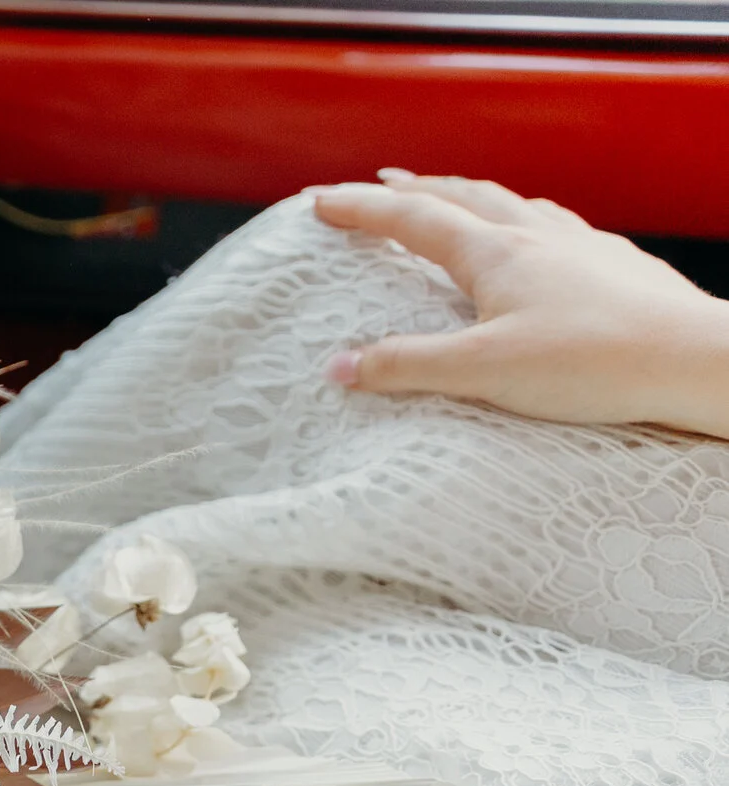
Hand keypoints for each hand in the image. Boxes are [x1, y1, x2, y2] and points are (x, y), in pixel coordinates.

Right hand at [312, 172, 728, 438]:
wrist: (693, 358)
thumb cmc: (593, 362)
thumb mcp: (483, 371)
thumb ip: (408, 366)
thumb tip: (340, 366)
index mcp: (497, 254)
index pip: (413, 220)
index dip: (363, 210)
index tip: (323, 201)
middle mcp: (537, 237)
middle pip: (464, 197)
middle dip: (416, 189)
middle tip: (382, 184)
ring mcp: (581, 246)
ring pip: (513, 205)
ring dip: (471, 197)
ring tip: (453, 200)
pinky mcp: (615, 266)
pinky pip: (556, 226)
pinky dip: (524, 220)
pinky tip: (535, 236)